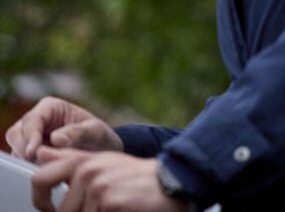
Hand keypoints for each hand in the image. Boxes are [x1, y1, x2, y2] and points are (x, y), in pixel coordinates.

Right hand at [5, 97, 121, 162]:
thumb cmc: (99, 137)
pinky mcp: (29, 151)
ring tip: (46, 166)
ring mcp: (31, 136)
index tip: (34, 152)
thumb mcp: (96, 132)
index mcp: (51, 107)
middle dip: (25, 149)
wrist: (102, 151)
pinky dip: (29, 166)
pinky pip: (20, 160)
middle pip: (17, 133)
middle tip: (39, 163)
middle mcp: (37, 119)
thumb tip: (56, 138)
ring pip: (16, 147)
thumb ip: (79, 133)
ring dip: (27, 159)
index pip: (32, 120)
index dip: (30, 136)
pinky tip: (45, 170)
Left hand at [32, 147, 184, 211]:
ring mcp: (98, 185)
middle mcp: (87, 170)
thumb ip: (70, 158)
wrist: (170, 181)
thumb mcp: (103, 162)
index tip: (50, 210)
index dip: (39, 200)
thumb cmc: (136, 177)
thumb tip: (41, 153)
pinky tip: (123, 208)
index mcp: (82, 161)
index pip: (40, 179)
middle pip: (61, 211)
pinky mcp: (110, 200)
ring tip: (116, 207)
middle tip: (95, 209)